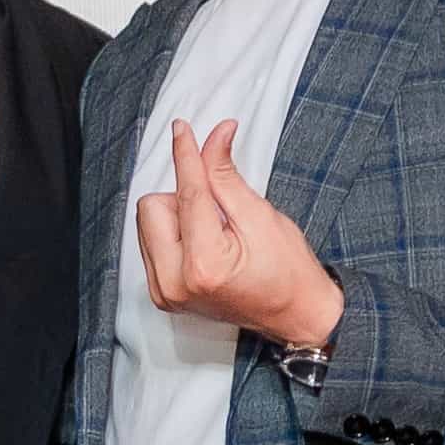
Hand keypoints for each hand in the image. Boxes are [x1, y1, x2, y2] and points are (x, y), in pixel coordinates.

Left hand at [136, 120, 340, 355]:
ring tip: (214, 232)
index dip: (187, 156)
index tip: (182, 129)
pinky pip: (151, 244)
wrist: (296, 315)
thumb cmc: (288, 271)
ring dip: (177, 216)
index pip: (188, 194)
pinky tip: (202, 244)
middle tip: (220, 212)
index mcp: (204, 265)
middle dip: (184, 198)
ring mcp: (165, 293)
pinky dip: (174, 234)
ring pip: (148, 224)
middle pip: (153, 207)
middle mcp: (175, 284)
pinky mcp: (162, 295)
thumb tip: (214, 135)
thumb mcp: (260, 215)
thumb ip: (226, 174)